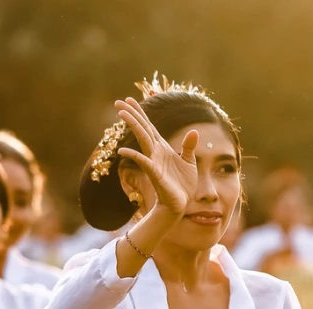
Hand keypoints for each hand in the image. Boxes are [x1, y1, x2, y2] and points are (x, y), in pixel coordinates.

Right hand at [116, 97, 197, 219]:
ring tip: (121, 113)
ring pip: (142, 139)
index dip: (140, 112)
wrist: (179, 204)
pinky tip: (123, 150)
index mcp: (162, 147)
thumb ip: (189, 146)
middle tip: (118, 102)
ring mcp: (153, 162)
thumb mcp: (189, 162)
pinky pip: (143, 162)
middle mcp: (155, 152)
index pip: (149, 126)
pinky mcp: (155, 173)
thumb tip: (194, 130)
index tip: (130, 99)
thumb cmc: (182, 185)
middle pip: (142, 129)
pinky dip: (134, 155)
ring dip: (133, 126)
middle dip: (131, 114)